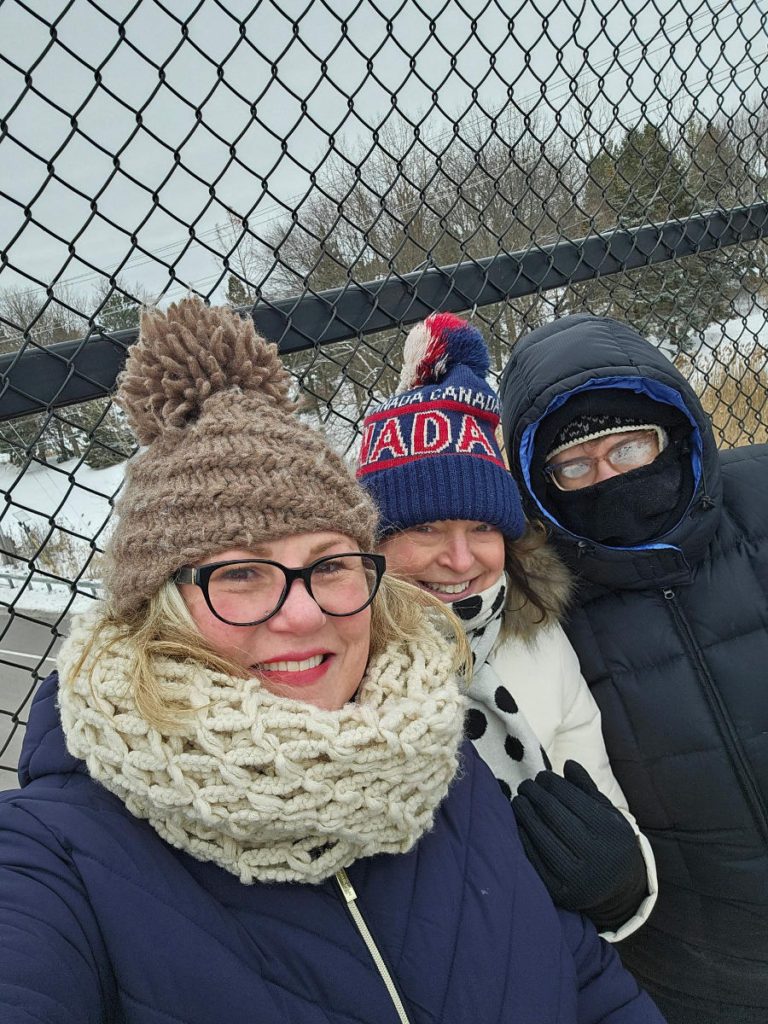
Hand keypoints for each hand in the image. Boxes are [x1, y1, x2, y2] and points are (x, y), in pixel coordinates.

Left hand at [512, 760, 646, 930]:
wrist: (620, 890)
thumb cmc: (609, 841)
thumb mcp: (608, 813)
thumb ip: (587, 788)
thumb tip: (567, 763)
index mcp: (607, 829)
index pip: (568, 796)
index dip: (550, 782)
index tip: (541, 776)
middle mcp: (593, 852)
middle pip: (551, 813)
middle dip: (533, 794)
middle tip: (525, 786)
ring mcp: (575, 875)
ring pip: (539, 835)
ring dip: (523, 813)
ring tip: (518, 801)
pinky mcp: (560, 891)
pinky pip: (533, 859)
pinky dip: (522, 837)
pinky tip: (518, 824)